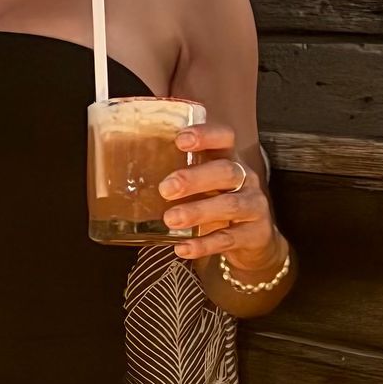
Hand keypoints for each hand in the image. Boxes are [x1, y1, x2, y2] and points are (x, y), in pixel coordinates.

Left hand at [158, 124, 279, 267]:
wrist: (255, 241)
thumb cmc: (219, 205)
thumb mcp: (205, 186)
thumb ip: (180, 176)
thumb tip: (126, 173)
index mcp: (230, 160)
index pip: (225, 138)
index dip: (206, 135)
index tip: (180, 139)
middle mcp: (246, 179)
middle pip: (226, 171)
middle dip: (195, 178)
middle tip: (166, 188)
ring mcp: (253, 207)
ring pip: (229, 205)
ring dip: (198, 212)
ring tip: (170, 220)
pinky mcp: (255, 235)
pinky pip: (229, 239)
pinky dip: (204, 244)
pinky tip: (182, 248)